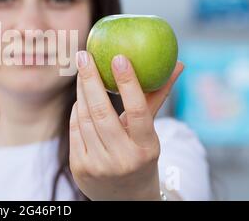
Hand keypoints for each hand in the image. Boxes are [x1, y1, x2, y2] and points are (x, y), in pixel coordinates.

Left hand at [69, 51, 183, 200]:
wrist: (124, 197)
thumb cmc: (141, 156)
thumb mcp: (151, 134)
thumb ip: (157, 99)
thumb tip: (178, 64)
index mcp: (145, 149)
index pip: (137, 111)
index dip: (128, 83)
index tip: (119, 57)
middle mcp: (121, 159)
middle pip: (102, 112)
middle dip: (90, 79)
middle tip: (84, 55)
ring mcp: (98, 165)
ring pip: (84, 119)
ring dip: (81, 91)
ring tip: (82, 71)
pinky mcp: (79, 168)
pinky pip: (74, 129)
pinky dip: (76, 111)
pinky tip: (80, 98)